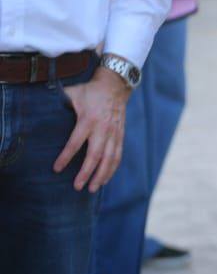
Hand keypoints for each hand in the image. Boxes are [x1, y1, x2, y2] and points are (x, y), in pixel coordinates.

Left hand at [55, 65, 131, 192]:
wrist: (115, 85)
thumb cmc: (90, 91)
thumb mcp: (73, 94)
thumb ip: (59, 102)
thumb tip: (38, 106)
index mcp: (88, 119)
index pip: (76, 142)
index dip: (66, 156)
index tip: (57, 169)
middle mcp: (103, 128)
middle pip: (95, 155)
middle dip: (86, 173)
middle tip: (77, 187)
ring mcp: (114, 133)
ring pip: (110, 158)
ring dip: (102, 175)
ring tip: (93, 188)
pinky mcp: (121, 135)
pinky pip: (118, 155)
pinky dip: (113, 168)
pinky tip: (105, 179)